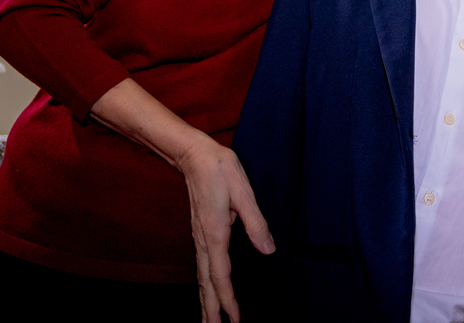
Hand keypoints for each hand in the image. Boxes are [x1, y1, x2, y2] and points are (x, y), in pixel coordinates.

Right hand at [178, 136, 274, 322]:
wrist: (195, 156)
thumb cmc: (221, 170)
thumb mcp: (244, 193)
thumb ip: (256, 223)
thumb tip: (269, 250)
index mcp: (216, 234)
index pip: (220, 276)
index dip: (227, 300)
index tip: (233, 320)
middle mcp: (204, 241)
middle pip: (206, 284)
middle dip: (211, 310)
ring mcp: (200, 238)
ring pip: (202, 277)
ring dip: (206, 300)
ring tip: (210, 321)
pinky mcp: (200, 233)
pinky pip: (202, 266)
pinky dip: (204, 284)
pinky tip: (208, 290)